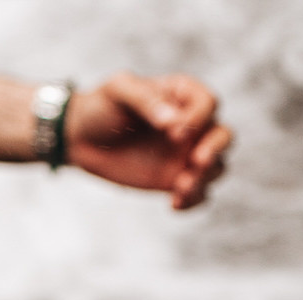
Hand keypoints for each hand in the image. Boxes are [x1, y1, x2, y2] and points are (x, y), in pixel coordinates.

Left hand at [65, 71, 232, 209]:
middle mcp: (192, 125)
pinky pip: (197, 193)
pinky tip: (173, 205)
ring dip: (204, 179)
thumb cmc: (100, 106)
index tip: (173, 133)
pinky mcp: (173, 179)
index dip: (197, 119)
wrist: (79, 137)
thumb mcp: (119, 91)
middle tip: (197, 161)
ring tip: (180, 187)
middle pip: (223, 136)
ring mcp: (185, 154)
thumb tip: (173, 121)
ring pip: (215, 167)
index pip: (208, 104)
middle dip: (216, 149)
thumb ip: (146, 100)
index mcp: (183, 96)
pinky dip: (193, 201)